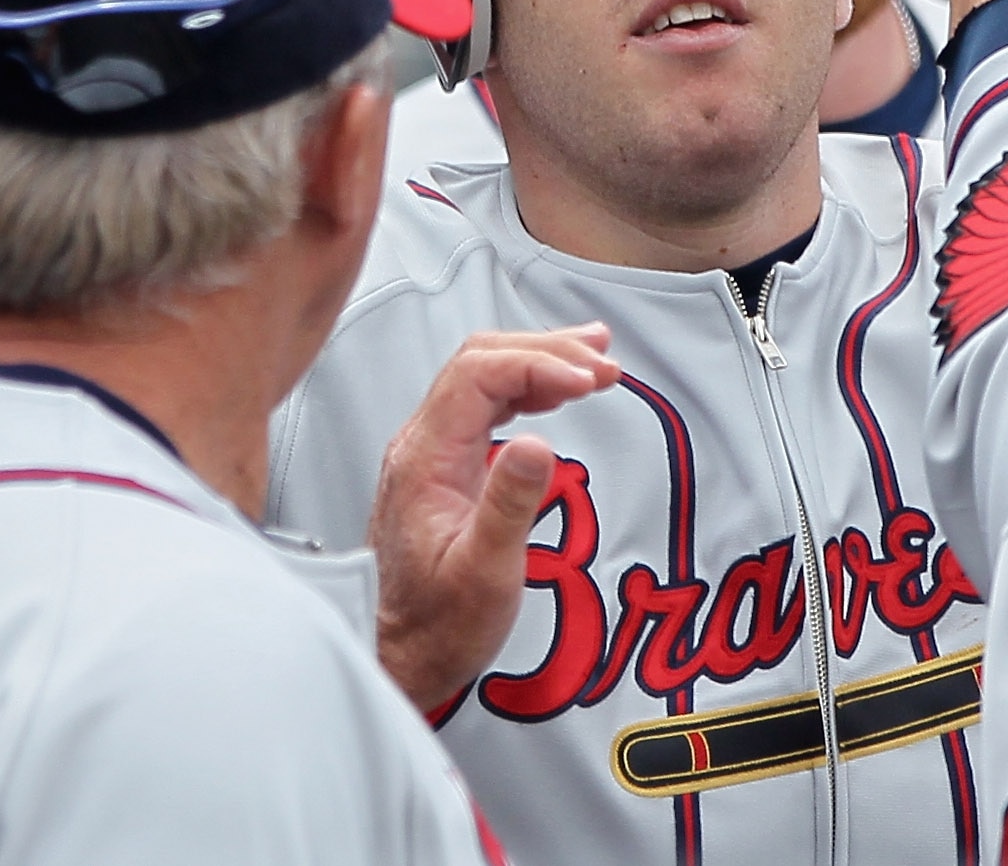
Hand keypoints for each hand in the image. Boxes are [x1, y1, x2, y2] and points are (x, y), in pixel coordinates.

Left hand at [370, 326, 620, 714]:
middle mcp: (420, 445)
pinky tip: (559, 391)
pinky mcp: (444, 466)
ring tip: (595, 360)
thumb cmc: (439, 627)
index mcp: (425, 460)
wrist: (402, 656)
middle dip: (547, 350)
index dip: (539, 364)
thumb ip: (510, 505)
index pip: (480, 375)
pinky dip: (528, 386)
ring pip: (484, 376)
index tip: (589, 381)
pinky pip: (485, 403)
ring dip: (540, 361)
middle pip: (481, 361)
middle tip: (604, 361)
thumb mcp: (486, 573)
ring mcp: (430, 452)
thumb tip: (536, 443)